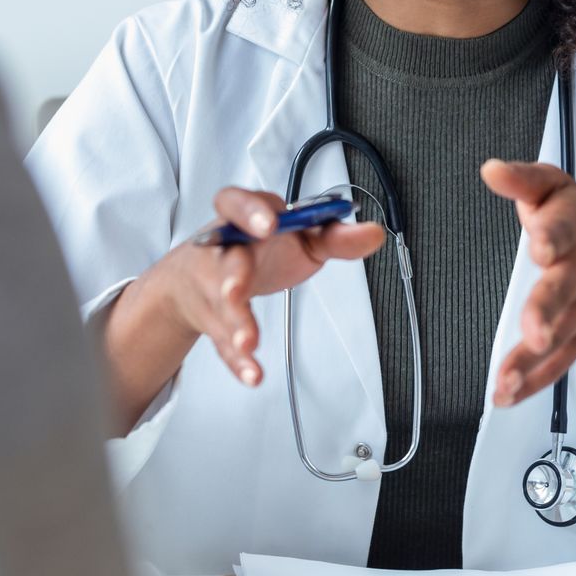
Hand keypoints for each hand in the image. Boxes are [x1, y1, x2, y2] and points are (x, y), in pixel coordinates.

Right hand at [132, 187, 384, 388]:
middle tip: (236, 290)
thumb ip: (335, 236)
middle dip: (231, 276)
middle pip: (224, 261)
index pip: (237, 203)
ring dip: (235, 323)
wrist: (202, 278)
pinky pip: (222, 342)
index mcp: (245, 220)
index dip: (250, 212)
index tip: (269, 224)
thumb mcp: (299, 237)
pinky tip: (252, 373)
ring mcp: (213, 286)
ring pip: (220, 305)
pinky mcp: (213, 321)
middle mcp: (223, 250)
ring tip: (248, 341)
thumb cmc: (258, 250)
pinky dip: (238, 360)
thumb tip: (372, 233)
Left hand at [481, 159, 575, 409]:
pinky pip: (556, 364)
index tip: (540, 247)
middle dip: (545, 312)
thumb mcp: (558, 189)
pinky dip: (532, 382)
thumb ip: (524, 180)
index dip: (551, 236)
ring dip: (530, 361)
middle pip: (560, 294)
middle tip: (536, 332)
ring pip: (557, 338)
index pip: (562, 229)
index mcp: (573, 230)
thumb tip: (490, 169)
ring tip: (505, 380)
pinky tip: (506, 395)